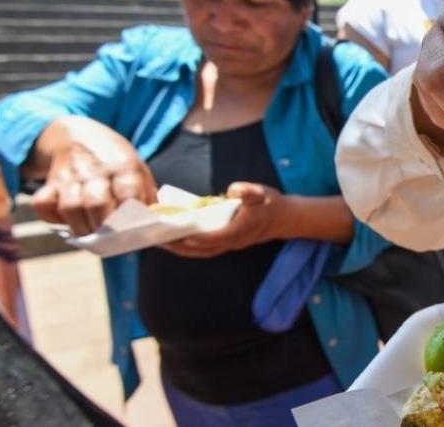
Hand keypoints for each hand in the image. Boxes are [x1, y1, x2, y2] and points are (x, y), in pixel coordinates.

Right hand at [29, 117, 155, 236]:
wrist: (76, 135)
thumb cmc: (113, 160)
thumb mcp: (137, 168)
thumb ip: (147, 195)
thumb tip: (159, 226)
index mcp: (123, 165)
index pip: (129, 192)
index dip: (131, 216)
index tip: (134, 231)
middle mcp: (95, 169)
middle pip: (97, 203)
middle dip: (105, 227)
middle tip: (110, 239)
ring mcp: (70, 176)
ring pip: (71, 207)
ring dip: (81, 227)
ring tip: (91, 235)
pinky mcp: (50, 182)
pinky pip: (43, 203)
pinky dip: (51, 217)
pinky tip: (64, 222)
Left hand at [163, 182, 285, 257]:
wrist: (283, 218)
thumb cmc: (270, 204)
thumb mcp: (261, 193)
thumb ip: (247, 191)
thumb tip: (232, 190)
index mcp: (240, 230)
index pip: (215, 237)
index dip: (197, 238)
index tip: (180, 235)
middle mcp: (233, 242)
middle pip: (203, 249)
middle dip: (181, 246)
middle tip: (159, 240)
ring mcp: (230, 245)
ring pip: (202, 252)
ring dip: (182, 249)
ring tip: (162, 242)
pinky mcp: (227, 243)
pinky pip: (205, 250)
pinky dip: (189, 248)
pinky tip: (177, 240)